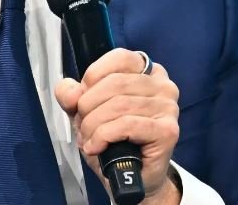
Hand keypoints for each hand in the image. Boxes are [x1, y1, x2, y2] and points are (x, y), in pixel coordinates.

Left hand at [55, 48, 180, 204]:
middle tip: (83, 127)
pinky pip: (127, 124)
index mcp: (147, 72)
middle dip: (88, 106)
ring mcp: (168, 107)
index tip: (82, 99)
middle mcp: (163, 85)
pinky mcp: (167, 131)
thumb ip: (73, 96)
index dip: (94, 76)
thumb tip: (69, 90)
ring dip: (93, 126)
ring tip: (89, 141)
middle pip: (115, 83)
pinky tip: (97, 147)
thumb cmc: (113, 142)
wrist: (131, 180)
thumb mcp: (86, 113)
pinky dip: (103, 136)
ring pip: (118, 105)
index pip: (120, 57)